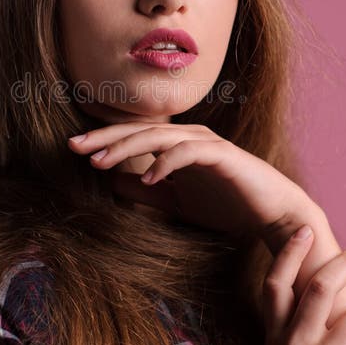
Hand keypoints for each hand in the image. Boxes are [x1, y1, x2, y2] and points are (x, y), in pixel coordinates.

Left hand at [68, 121, 315, 247]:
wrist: (272, 215)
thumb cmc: (226, 205)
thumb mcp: (175, 201)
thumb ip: (145, 191)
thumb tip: (109, 182)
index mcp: (177, 144)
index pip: (133, 136)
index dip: (104, 140)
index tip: (73, 150)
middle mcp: (189, 136)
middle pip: (139, 129)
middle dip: (105, 137)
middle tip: (74, 146)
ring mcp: (207, 143)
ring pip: (159, 136)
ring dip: (127, 147)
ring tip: (99, 162)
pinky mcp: (223, 156)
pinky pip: (188, 152)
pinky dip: (165, 162)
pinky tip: (147, 177)